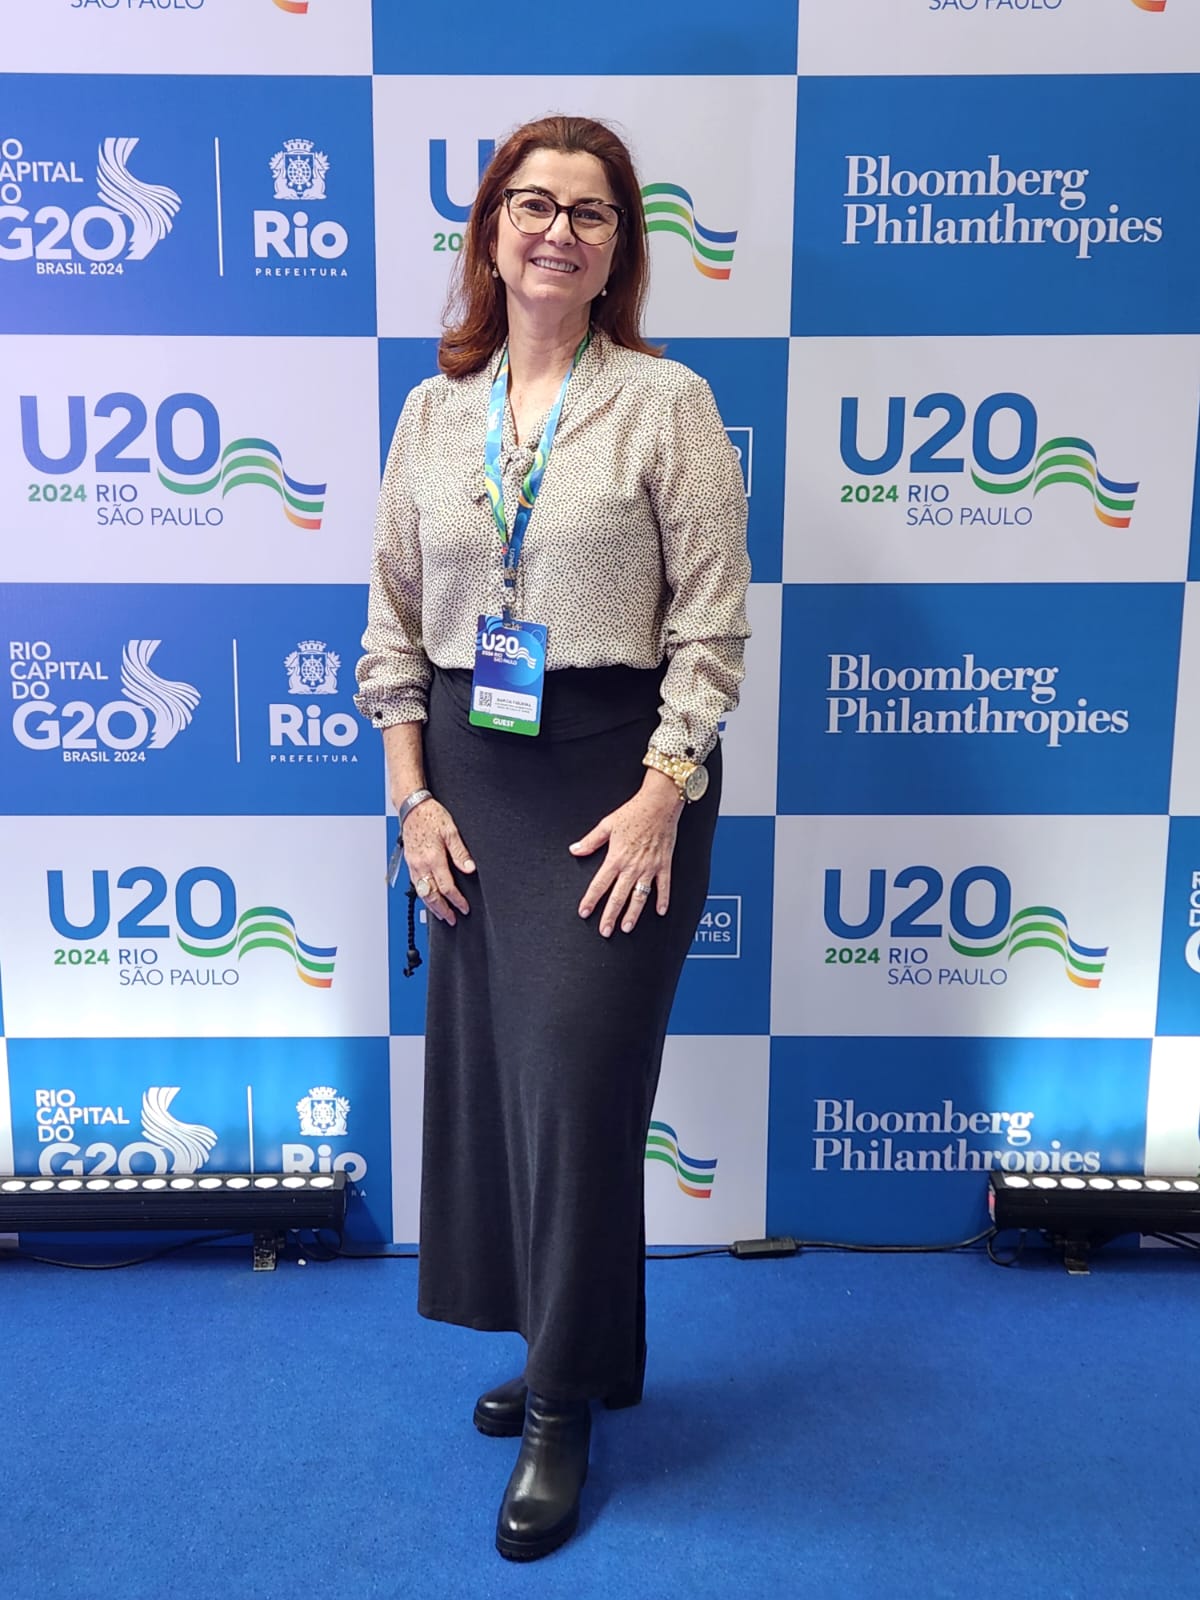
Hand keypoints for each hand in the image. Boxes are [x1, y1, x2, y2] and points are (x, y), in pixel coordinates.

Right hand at [402, 799, 475, 925]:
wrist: (411, 807)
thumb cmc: (430, 816)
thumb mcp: (451, 831)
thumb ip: (460, 852)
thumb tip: (469, 868)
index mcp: (433, 858)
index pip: (447, 887)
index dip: (456, 900)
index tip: (464, 908)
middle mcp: (421, 865)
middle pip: (432, 895)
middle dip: (442, 910)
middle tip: (452, 919)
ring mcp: (413, 865)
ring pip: (422, 892)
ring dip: (431, 906)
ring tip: (441, 914)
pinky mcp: (409, 863)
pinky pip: (416, 884)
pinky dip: (423, 895)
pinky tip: (428, 898)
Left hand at [570, 774, 682, 936]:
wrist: (659, 804)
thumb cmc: (634, 812)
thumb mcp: (607, 824)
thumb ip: (590, 841)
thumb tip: (575, 850)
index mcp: (616, 857)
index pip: (599, 884)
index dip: (590, 900)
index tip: (584, 912)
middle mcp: (632, 866)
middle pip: (618, 896)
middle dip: (610, 915)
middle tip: (605, 930)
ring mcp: (649, 867)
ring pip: (640, 896)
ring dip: (633, 914)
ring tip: (626, 927)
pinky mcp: (664, 864)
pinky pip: (664, 886)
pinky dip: (663, 899)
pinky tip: (660, 912)